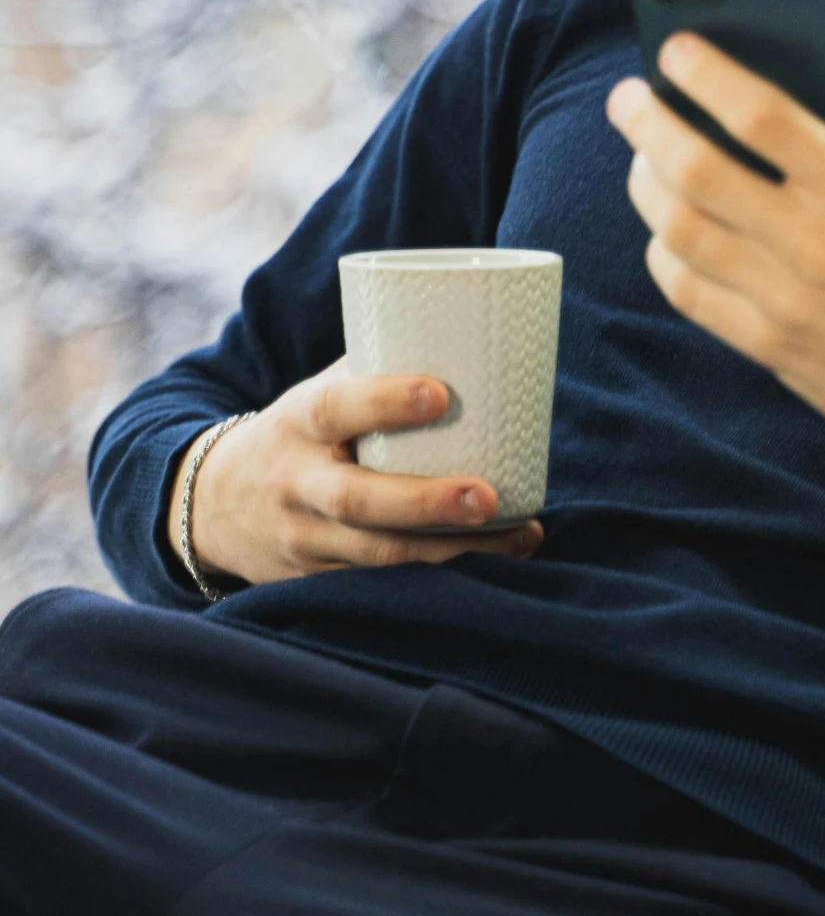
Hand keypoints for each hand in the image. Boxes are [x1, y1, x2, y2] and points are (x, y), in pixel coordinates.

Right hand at [170, 360, 544, 586]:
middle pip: (358, 500)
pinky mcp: (322, 578)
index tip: (441, 393)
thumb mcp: (316, 395)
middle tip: (489, 497)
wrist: (213, 505)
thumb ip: (378, 371)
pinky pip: (384, 582)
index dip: (385, 402)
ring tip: (521, 535)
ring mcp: (307, 539)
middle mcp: (297, 485)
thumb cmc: (297, 433)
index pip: (336, 409)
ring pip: (378, 554)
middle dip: (425, 503)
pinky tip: (499, 563)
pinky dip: (442, 575)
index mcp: (298, 423)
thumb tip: (469, 333)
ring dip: (454, 549)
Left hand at [605, 35, 824, 489]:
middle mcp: (814, 243)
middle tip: (627, 97)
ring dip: (645, 183)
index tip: (677, 48)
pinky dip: (663, 251)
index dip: (708, 74)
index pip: (762, 116)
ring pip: (678, 229)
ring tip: (643, 157)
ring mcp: (785, 300)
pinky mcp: (768, 345)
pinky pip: (687, 290)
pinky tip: (668, 226)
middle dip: (647, 122)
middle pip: (696, 169)